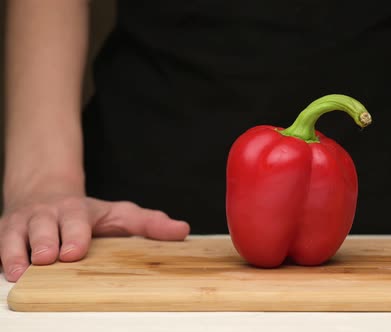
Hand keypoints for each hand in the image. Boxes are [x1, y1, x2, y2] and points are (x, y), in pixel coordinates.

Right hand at [0, 193, 189, 281]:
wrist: (44, 194)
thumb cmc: (85, 212)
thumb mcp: (120, 214)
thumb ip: (149, 224)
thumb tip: (182, 230)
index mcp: (76, 210)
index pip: (76, 220)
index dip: (75, 235)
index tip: (75, 251)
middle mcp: (47, 215)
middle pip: (44, 227)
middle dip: (45, 242)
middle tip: (49, 258)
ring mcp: (23, 224)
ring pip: (15, 235)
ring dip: (16, 252)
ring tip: (18, 270)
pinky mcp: (4, 233)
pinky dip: (1, 256)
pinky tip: (6, 272)